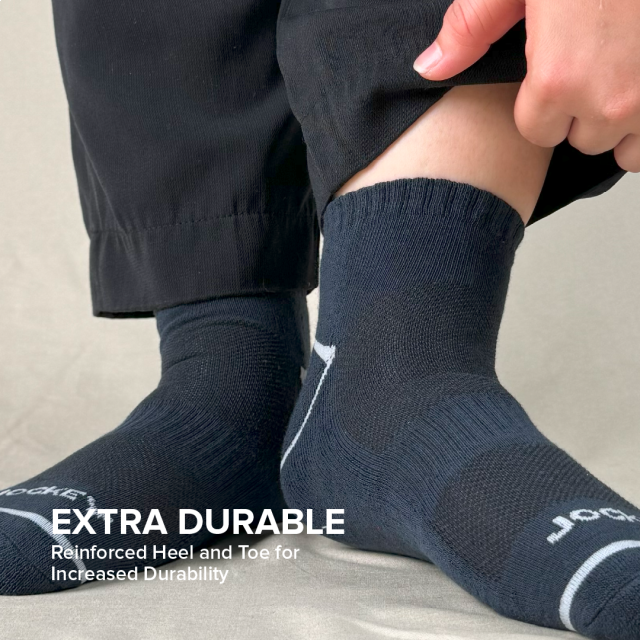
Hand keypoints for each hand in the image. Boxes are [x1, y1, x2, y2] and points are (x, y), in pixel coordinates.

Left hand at [413, 0, 639, 171]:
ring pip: (626, 147)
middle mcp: (608, 101)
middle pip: (583, 140)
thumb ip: (472, 27)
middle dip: (582, 113)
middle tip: (592, 68)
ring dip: (621, 123)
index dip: (543, 108)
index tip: (553, 79)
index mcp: (558, 78)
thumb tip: (428, 67)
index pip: (537, 132)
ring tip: (621, 79)